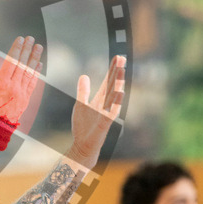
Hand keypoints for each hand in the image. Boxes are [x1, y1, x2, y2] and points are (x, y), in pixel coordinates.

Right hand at [0, 36, 42, 121]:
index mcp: (1, 83)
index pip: (11, 61)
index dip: (16, 49)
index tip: (21, 39)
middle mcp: (13, 87)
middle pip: (22, 64)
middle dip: (27, 50)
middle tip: (31, 39)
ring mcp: (21, 93)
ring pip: (29, 72)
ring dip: (34, 58)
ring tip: (39, 48)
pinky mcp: (25, 99)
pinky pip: (32, 83)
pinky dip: (36, 73)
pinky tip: (38, 64)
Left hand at [68, 55, 125, 169]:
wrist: (83, 146)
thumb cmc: (83, 127)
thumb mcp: (80, 105)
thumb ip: (83, 91)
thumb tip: (84, 75)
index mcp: (100, 100)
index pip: (108, 81)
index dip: (112, 70)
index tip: (117, 57)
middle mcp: (105, 105)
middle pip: (112, 85)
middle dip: (116, 72)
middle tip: (122, 57)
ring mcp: (106, 113)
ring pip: (114, 96)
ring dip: (118, 83)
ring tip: (121, 71)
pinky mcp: (105, 123)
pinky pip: (112, 111)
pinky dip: (116, 102)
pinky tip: (120, 92)